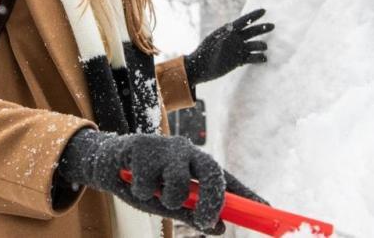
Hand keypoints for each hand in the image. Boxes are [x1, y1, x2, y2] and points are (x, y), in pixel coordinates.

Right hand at [56, 129, 266, 233]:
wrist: (107, 163)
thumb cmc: (143, 182)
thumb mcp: (169, 203)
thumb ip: (193, 213)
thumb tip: (220, 227)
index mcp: (196, 164)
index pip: (227, 179)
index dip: (247, 194)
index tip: (267, 210)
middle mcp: (186, 151)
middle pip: (212, 174)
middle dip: (211, 202)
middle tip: (206, 222)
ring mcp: (165, 147)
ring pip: (178, 186)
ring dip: (165, 200)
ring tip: (152, 194)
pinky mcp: (142, 147)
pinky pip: (147, 186)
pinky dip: (139, 193)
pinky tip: (132, 181)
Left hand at [185, 9, 274, 85]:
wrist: (199, 69)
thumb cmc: (203, 54)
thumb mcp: (212, 44)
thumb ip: (222, 38)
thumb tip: (230, 31)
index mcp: (228, 31)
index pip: (243, 21)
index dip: (253, 16)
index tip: (264, 11)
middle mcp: (235, 39)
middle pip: (251, 32)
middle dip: (262, 28)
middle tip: (273, 26)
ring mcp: (238, 50)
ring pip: (253, 45)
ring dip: (260, 45)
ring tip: (264, 47)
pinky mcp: (239, 61)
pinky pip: (252, 58)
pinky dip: (259, 58)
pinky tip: (265, 59)